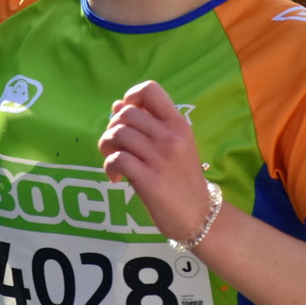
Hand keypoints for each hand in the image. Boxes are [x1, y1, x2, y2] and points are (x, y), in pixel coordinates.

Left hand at [97, 80, 213, 243]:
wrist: (199, 215)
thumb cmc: (182, 178)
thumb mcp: (175, 145)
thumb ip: (148, 124)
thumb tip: (116, 105)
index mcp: (178, 123)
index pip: (150, 89)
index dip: (131, 97)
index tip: (127, 117)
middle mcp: (170, 136)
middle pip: (126, 112)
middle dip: (112, 127)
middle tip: (117, 146)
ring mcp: (160, 158)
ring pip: (118, 133)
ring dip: (106, 146)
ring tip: (114, 161)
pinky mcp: (149, 179)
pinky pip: (117, 159)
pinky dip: (109, 166)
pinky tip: (116, 177)